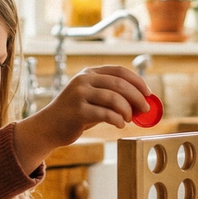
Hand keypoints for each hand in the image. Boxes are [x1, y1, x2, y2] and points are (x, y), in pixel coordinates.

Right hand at [15, 65, 149, 171]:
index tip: (148, 93)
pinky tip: (120, 124)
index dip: (137, 81)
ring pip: (114, 98)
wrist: (49, 127)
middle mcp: (83, 80)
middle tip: (145, 109)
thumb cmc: (75, 114)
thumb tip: (141, 102)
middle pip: (119, 84)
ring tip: (129, 119)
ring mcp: (79, 94)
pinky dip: (117, 119)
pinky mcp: (78, 111)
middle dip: (137, 97)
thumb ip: (112, 97)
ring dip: (127, 110)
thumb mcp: (92, 99)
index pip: (119, 71)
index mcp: (89, 73)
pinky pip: (105, 114)